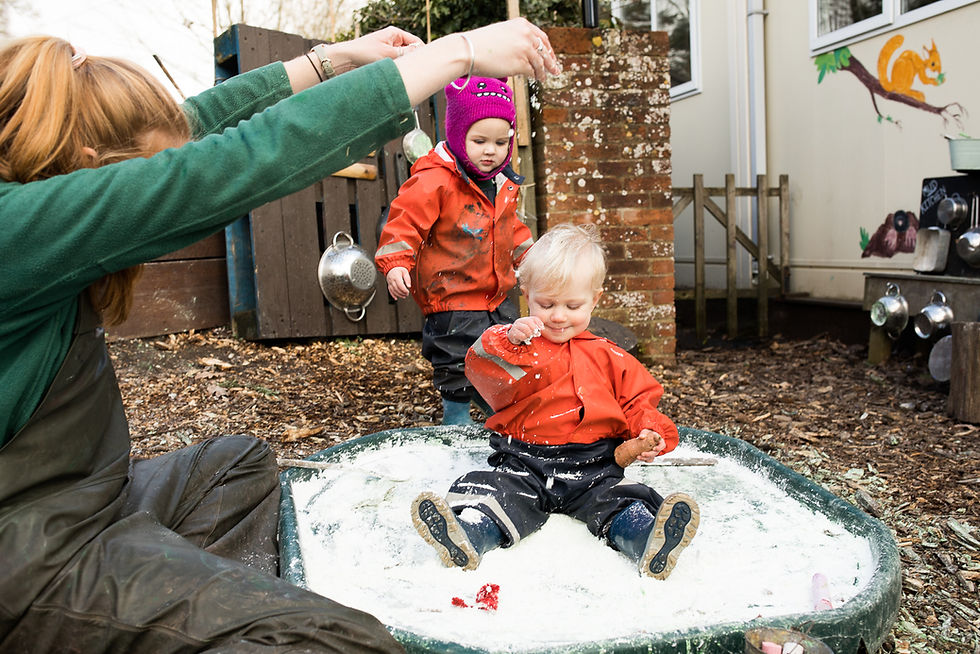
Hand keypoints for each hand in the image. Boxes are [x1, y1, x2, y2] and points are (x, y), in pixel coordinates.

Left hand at [329, 26, 423, 72]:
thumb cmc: (363, 53)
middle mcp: (393, 42)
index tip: (428, 64)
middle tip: (419, 73)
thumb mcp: (388, 54)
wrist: (344, 61)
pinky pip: (396, 67)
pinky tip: (399, 78)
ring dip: (405, 69)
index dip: (423, 52)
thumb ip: (406, 54)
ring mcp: (388, 52)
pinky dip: (398, 72)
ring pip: (404, 62)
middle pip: (411, 52)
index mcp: (395, 34)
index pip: (416, 41)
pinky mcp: (383, 62)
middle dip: (414, 62)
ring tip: (406, 76)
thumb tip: (421, 55)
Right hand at [385, 267, 411, 298]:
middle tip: (406, 294)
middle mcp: (392, 280)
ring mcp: (389, 283)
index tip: (407, 292)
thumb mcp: (405, 272)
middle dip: (402, 293)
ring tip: (403, 296)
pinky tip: (396, 298)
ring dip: (399, 295)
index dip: (404, 290)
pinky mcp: (389, 284)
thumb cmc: (399, 269)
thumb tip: (409, 286)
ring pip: (393, 291)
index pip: (400, 285)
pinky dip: (393, 295)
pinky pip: (390, 291)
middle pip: (396, 289)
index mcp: (396, 276)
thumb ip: (407, 279)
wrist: (392, 267)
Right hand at [394, 18, 560, 105]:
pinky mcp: (522, 64)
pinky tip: (535, 79)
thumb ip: (516, 39)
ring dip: (543, 72)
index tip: (550, 56)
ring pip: (540, 63)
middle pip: (544, 51)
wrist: (469, 51)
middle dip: (551, 61)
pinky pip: (533, 72)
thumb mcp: (501, 34)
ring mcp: (525, 50)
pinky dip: (534, 76)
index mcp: (522, 25)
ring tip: (543, 78)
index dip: (548, 49)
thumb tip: (525, 50)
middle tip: (556, 70)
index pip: (541, 37)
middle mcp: (526, 35)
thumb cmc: (480, 44)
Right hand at [507, 316, 543, 344]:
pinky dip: (525, 338)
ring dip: (530, 334)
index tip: (542, 329)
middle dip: (534, 328)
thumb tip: (542, 327)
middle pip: (529, 322)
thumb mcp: (530, 328)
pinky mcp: (513, 333)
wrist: (513, 337)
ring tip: (530, 337)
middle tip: (537, 334)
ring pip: (526, 328)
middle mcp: (519, 321)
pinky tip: (525, 339)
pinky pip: (522, 335)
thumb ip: (536, 326)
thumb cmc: (523, 333)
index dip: (539, 323)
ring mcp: (515, 326)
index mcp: (524, 319)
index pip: (533, 318)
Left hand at [633, 430, 664, 462]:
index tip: (654, 448)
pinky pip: (648, 459)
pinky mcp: (650, 456)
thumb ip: (644, 433)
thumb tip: (641, 436)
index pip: (662, 445)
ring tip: (638, 457)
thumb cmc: (648, 434)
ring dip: (645, 458)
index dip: (659, 448)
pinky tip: (639, 458)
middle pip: (655, 453)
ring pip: (651, 457)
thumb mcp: (646, 432)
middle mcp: (658, 448)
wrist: (645, 437)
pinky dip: (644, 459)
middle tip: (642, 454)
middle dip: (649, 454)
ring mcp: (654, 453)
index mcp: (660, 442)